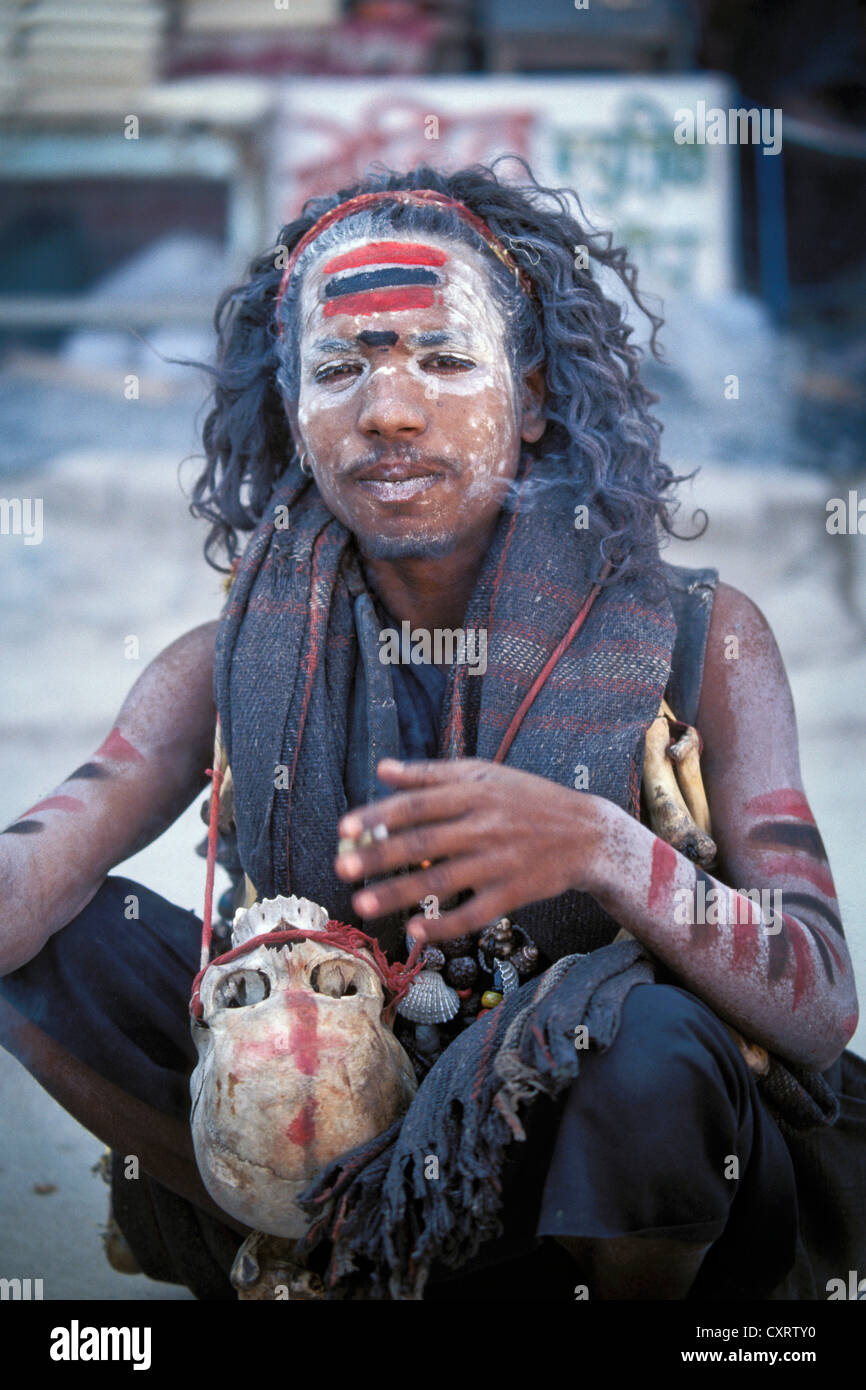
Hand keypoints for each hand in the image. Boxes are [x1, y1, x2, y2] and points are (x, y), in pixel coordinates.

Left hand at [333, 757, 611, 943]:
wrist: (588, 834)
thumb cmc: (528, 799)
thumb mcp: (484, 775)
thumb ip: (431, 773)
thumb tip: (383, 769)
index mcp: (473, 792)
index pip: (417, 803)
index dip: (379, 815)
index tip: (345, 828)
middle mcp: (484, 825)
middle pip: (423, 842)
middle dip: (379, 856)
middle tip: (341, 868)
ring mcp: (499, 861)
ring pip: (441, 880)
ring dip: (399, 894)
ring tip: (362, 904)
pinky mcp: (513, 893)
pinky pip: (473, 913)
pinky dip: (444, 924)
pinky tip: (416, 931)